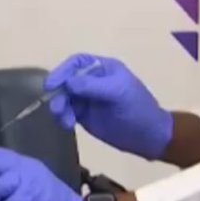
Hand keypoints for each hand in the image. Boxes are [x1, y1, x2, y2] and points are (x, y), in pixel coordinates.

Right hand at [46, 54, 172, 159]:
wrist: (149, 137)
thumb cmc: (138, 109)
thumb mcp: (118, 93)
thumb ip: (92, 86)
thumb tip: (67, 82)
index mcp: (102, 69)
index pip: (76, 63)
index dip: (62, 71)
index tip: (51, 85)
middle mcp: (92, 81)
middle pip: (66, 81)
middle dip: (58, 93)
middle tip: (56, 109)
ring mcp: (87, 99)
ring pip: (63, 98)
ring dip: (59, 108)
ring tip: (65, 121)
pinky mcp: (84, 116)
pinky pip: (66, 113)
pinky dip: (63, 118)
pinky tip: (68, 125)